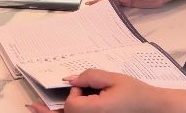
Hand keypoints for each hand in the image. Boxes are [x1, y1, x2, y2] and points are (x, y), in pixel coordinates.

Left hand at [27, 69, 162, 112]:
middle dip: (59, 108)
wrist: (154, 109)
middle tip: (31, 107)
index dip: (74, 94)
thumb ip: (90, 77)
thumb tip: (70, 80)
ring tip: (37, 110)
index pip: (71, 105)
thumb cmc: (137, 95)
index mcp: (97, 111)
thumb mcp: (114, 79)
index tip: (84, 88)